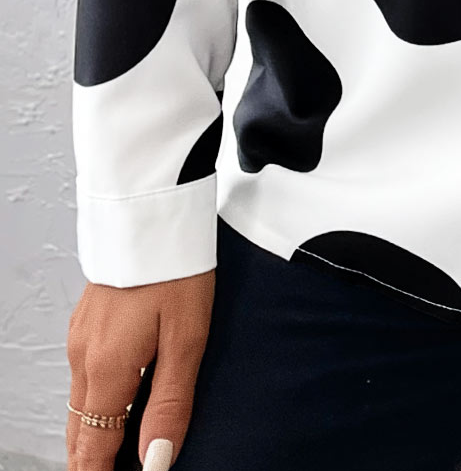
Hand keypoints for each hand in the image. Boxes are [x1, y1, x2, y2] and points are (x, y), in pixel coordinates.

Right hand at [66, 272, 213, 469]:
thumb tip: (156, 462)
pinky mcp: (87, 322)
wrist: (153, 210)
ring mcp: (81, 338)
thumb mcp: (186, 339)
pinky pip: (83, 379)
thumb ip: (170, 404)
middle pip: (80, 434)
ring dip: (93, 436)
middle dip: (93, 465)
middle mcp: (83, 357)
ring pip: (79, 407)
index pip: (94, 449)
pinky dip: (94, 406)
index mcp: (107, 369)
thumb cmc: (176, 269)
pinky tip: (115, 409)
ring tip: (115, 459)